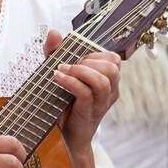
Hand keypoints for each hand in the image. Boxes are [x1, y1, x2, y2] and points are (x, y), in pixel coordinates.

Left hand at [45, 29, 120, 153]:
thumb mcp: (61, 73)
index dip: (95, 53)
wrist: (66, 136)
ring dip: (80, 71)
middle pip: (112, 66)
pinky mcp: (90, 112)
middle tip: (68, 66)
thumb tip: (54, 31)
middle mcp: (110, 91)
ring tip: (62, 71)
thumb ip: (56, 52)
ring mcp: (102, 103)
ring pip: (103, 80)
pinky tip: (58, 78)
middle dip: (88, 61)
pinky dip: (71, 82)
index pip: (113, 58)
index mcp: (109, 80)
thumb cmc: (65, 103)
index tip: (76, 58)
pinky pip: (86, 93)